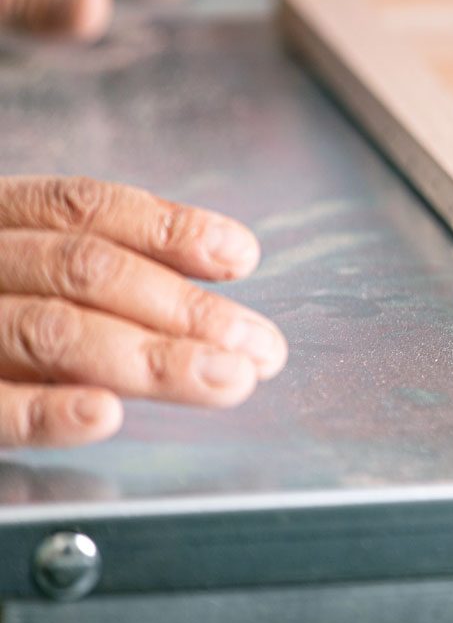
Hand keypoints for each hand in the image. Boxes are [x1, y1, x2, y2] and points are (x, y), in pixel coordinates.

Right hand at [0, 176, 285, 446]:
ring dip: (147, 359)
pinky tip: (102, 415)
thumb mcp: (15, 264)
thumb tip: (223, 259)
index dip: (168, 228)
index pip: (82, 207)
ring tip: (222, 383)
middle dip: (184, 310)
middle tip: (258, 350)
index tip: (241, 255)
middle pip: (82, 270)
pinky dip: (42, 410)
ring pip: (46, 329)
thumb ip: (86, 261)